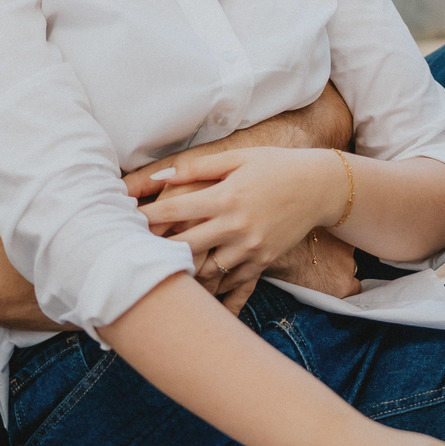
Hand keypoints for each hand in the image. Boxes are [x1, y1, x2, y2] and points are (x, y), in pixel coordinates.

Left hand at [138, 147, 346, 299]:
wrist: (320, 188)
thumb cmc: (275, 166)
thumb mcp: (238, 158)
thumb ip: (199, 167)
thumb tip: (161, 175)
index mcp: (226, 196)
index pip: (175, 210)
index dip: (146, 217)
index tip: (124, 221)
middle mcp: (236, 225)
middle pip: (184, 245)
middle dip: (156, 249)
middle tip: (132, 252)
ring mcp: (250, 248)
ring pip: (205, 270)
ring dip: (181, 271)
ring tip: (157, 271)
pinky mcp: (262, 262)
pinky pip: (230, 282)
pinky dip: (210, 286)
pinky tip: (192, 287)